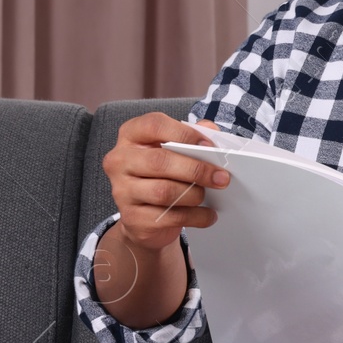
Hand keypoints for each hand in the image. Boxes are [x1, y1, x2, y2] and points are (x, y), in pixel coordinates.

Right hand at [101, 113, 229, 253]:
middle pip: (160, 161)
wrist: (145, 217)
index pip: (154, 125)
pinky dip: (196, 216)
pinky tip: (207, 214)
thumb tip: (211, 131)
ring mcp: (122, 191)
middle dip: (197, 169)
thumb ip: (192, 135)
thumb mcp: (174, 150)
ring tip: (207, 195)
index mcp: (131, 136)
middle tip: (222, 177)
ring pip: (164, 191)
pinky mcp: (132, 218)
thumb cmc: (162, 175)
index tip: (208, 145)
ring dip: (195, 194)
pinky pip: (170, 217)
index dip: (184, 133)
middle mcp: (120, 161)